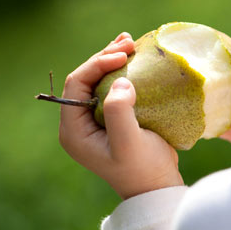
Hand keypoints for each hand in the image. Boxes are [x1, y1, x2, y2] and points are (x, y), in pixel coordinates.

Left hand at [58, 32, 183, 199]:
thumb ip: (119, 112)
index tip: (122, 55)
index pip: (76, 84)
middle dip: (105, 57)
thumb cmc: (143, 169)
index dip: (96, 64)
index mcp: (73, 130)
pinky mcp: (111, 118)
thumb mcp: (129, 142)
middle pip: (86, 78)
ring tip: (130, 41)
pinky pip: (111, 87)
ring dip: (113, 59)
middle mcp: (79, 124)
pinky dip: (122, 70)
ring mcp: (95, 120)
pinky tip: (133, 56)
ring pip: (98, 79)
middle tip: (129, 41)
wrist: (157, 188)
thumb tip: (119, 81)